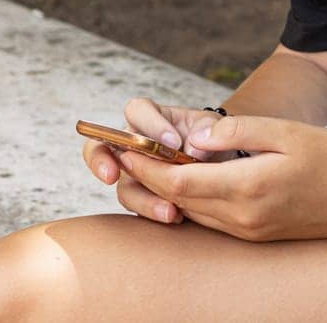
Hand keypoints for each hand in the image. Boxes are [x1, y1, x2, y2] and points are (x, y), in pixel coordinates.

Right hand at [81, 98, 236, 224]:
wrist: (226, 169)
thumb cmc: (214, 141)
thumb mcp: (215, 129)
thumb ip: (208, 130)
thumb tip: (193, 147)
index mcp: (151, 118)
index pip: (136, 111)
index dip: (149, 125)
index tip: (172, 143)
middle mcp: (135, 144)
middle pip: (101, 146)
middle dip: (100, 160)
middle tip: (112, 174)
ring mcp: (136, 173)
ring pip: (123, 186)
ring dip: (142, 198)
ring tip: (169, 210)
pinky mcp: (145, 197)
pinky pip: (139, 207)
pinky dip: (154, 212)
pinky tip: (175, 216)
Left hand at [113, 112, 326, 241]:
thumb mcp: (285, 131)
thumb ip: (237, 130)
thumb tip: (195, 134)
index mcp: (247, 188)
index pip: (178, 181)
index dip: (146, 165)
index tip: (124, 146)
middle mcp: (242, 218)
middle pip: (177, 201)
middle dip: (146, 178)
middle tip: (121, 153)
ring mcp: (249, 231)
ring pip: (191, 213)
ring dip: (164, 191)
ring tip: (142, 164)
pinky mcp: (256, 235)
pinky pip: (210, 220)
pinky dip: (188, 201)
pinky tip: (181, 181)